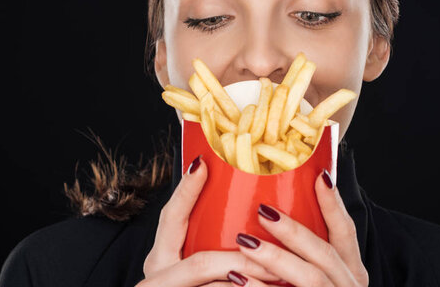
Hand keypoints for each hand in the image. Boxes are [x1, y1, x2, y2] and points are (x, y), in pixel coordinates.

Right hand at [137, 156, 278, 286]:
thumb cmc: (185, 286)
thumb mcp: (185, 269)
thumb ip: (207, 249)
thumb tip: (244, 222)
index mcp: (161, 260)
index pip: (171, 218)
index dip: (185, 192)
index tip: (202, 164)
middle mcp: (156, 278)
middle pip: (202, 262)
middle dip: (245, 258)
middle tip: (277, 250)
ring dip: (251, 283)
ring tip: (283, 279)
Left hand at [229, 169, 368, 285]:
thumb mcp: (319, 275)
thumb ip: (306, 251)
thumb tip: (272, 209)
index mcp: (351, 272)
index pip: (345, 231)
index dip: (333, 204)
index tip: (319, 177)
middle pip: (324, 256)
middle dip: (294, 232)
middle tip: (262, 211)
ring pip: (310, 280)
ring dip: (276, 260)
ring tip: (244, 242)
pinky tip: (237, 279)